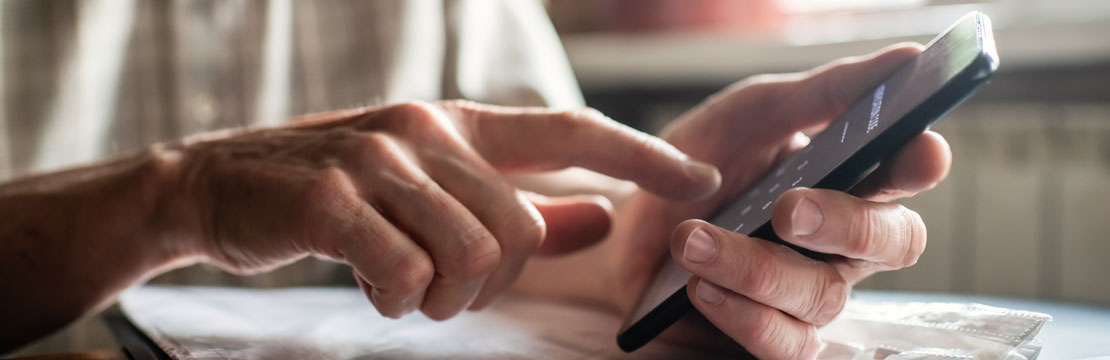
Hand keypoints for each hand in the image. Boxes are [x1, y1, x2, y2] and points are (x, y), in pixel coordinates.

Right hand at [166, 100, 720, 319]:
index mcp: (457, 123)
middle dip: (493, 283)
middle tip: (442, 288)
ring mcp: (378, 160)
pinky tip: (369, 285)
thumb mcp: (430, 188)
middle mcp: (426, 130)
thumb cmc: (336, 194)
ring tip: (403, 286)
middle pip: (521, 228)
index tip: (701, 180)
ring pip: (471, 255)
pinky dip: (396, 299)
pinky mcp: (331, 199)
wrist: (215, 185)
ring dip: (442, 296)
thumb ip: (519, 203)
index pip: (570, 130)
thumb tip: (600, 222)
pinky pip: (405, 274)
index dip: (641, 154)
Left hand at [514, 43, 947, 356]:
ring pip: (824, 296)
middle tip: (787, 207)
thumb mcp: (752, 115)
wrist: (626, 227)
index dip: (919, 164)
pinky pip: (785, 345)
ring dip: (757, 266)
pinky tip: (700, 287)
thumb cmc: (698, 165)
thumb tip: (907, 60)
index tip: (917, 151)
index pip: (906, 173)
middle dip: (844, 223)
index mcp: (848, 179)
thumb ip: (823, 93)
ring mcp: (810, 294)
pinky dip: (741, 315)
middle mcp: (841, 242)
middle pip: (891, 242)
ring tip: (693, 238)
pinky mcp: (774, 338)